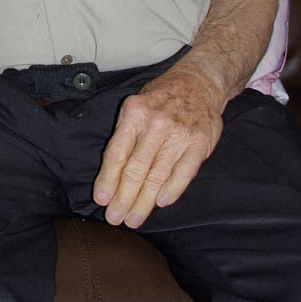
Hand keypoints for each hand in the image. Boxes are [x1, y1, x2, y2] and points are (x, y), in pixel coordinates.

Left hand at [92, 66, 223, 228]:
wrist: (198, 82)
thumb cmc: (160, 99)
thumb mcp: (135, 107)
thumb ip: (124, 136)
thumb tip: (110, 174)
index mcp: (134, 114)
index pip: (117, 153)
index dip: (108, 179)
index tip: (101, 199)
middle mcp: (156, 124)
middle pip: (136, 169)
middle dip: (123, 198)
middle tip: (115, 219)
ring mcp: (179, 134)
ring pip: (158, 176)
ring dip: (144, 202)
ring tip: (134, 219)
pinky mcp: (199, 143)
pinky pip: (183, 172)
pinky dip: (172, 190)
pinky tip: (160, 204)